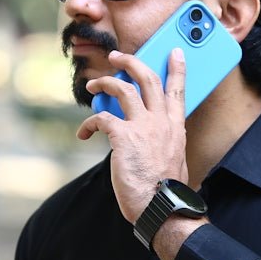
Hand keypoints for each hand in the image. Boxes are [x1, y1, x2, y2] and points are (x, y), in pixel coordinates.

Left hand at [76, 48, 188, 223]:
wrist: (161, 206)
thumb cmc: (164, 191)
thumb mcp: (172, 159)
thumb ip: (162, 142)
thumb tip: (148, 140)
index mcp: (175, 128)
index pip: (177, 90)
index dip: (176, 69)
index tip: (175, 53)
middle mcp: (161, 122)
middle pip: (147, 79)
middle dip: (130, 62)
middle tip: (117, 57)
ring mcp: (143, 127)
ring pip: (123, 89)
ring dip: (105, 83)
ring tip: (93, 86)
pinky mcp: (123, 136)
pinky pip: (101, 119)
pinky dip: (88, 123)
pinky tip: (83, 133)